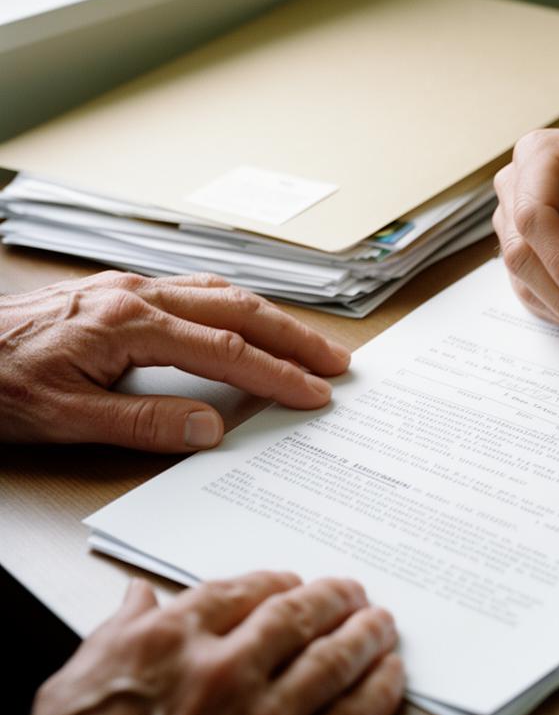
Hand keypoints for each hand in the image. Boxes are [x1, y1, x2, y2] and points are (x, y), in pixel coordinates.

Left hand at [0, 271, 350, 451]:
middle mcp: (136, 295)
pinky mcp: (118, 292)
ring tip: (307, 342)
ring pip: (220, 292)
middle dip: (294, 337)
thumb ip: (144, 422)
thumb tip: (211, 427)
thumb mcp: (65, 419)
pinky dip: (236, 306)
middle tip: (337, 362)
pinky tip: (246, 318)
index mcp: (128, 324)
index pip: (226, 352)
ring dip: (271, 318)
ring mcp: (128, 287)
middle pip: (238, 309)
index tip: (315, 394)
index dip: (278, 376)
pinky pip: (195, 290)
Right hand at [4, 571, 403, 714]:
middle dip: (334, 597)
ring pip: (336, 657)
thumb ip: (114, 634)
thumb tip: (140, 596)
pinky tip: (391, 674)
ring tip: (382, 623)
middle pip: (298, 615)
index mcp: (166, 645)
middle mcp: (222, 672)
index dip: (276, 582)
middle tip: (353, 592)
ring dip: (368, 633)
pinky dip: (382, 689)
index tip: (292, 583)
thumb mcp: (68, 694)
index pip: (240, 591)